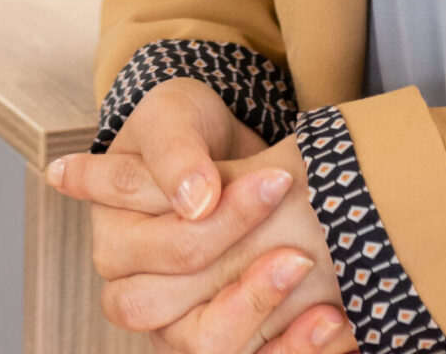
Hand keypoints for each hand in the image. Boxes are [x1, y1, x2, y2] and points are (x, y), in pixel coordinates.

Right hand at [46, 89, 353, 352]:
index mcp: (114, 235)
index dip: (224, 220)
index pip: (161, 244)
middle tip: (300, 243)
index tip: (280, 181)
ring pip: (200, 346)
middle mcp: (131, 286)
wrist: (225, 151)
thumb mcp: (175, 116)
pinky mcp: (215, 336)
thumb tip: (196, 201)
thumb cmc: (189, 129)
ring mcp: (170, 321)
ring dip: (258, 314)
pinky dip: (290, 347)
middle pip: (164, 304)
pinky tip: (331, 320)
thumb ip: (175, 151)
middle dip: (237, 273)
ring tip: (309, 279)